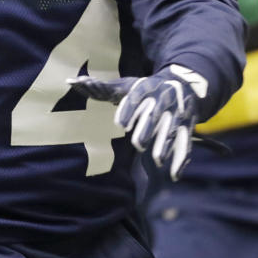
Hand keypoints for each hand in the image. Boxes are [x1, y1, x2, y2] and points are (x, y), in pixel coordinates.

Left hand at [68, 65, 208, 180]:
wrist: (184, 84)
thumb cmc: (145, 88)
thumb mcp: (126, 85)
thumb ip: (100, 88)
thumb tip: (70, 81)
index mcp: (144, 89)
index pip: (135, 99)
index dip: (128, 110)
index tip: (120, 124)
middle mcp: (162, 100)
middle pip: (154, 115)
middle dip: (147, 128)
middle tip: (137, 144)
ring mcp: (177, 114)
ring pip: (171, 130)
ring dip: (165, 145)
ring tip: (157, 161)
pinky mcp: (187, 127)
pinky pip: (185, 143)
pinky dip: (180, 159)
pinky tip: (174, 175)